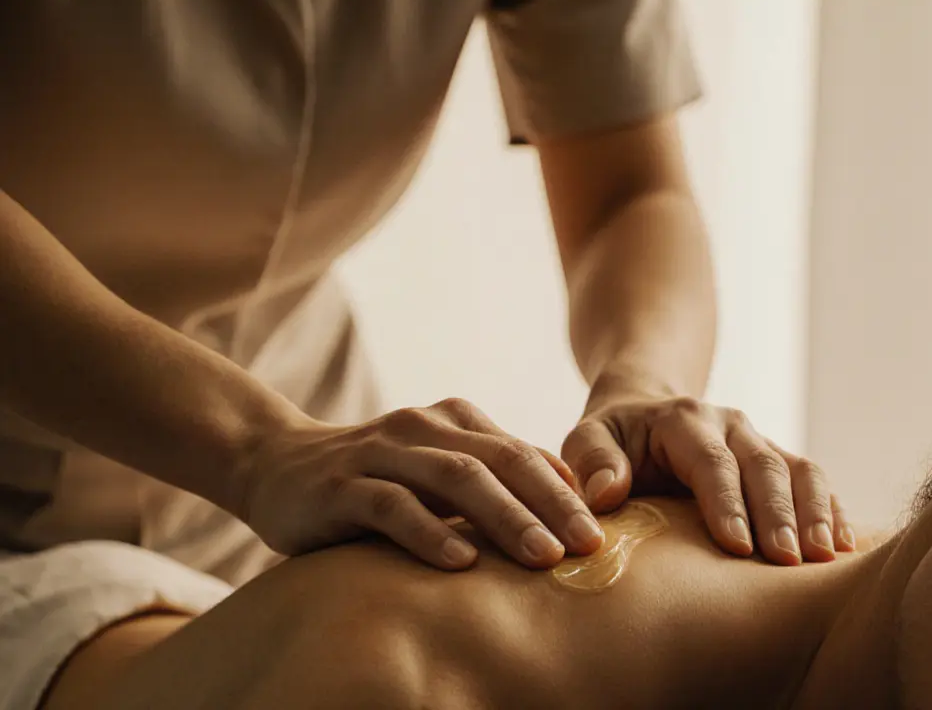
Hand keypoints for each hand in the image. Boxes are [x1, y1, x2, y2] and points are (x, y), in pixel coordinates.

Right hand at [234, 398, 603, 569]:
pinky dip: (430, 533)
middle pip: (501, 461)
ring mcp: (381, 452)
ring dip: (505, 517)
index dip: (568, 492)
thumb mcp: (437, 472)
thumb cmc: (375, 479)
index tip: (604, 533)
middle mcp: (423, 427)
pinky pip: (392, 507)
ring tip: (542, 556)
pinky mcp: (341, 485)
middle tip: (587, 546)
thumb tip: (569, 503)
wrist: (275, 465)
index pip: (524, 454)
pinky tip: (460, 562)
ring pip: (456, 478)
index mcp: (455, 421)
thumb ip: (493, 480)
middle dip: (551, 504)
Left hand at [561, 393, 856, 564]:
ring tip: (824, 558)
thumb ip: (592, 462)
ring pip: (799, 471)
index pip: (711, 461)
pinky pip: (814, 481)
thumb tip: (607, 494)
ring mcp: (760, 441)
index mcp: (684, 420)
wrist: (644, 413)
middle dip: (779, 514)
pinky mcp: (779, 461)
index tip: (737, 546)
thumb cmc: (611, 441)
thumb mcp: (587, 440)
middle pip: (764, 467)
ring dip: (815, 513)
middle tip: (788, 561)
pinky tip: (844, 548)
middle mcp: (731, 425)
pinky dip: (832, 510)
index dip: (726, 502)